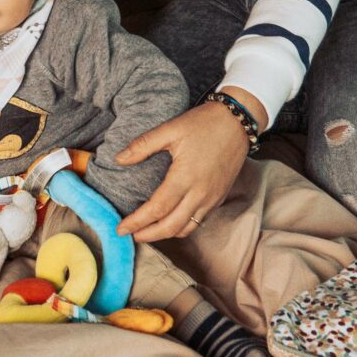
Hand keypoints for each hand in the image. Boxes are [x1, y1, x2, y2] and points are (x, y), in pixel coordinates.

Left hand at [114, 93, 257, 240]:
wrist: (237, 122)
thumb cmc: (204, 124)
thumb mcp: (171, 129)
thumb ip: (143, 145)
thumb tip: (118, 159)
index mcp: (185, 177)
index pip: (157, 209)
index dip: (137, 222)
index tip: (121, 228)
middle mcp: (200, 193)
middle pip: (171, 227)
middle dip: (149, 235)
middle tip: (130, 235)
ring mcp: (212, 198)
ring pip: (186, 228)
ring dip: (165, 234)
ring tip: (147, 231)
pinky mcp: (219, 198)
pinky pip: (198, 221)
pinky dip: (181, 227)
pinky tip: (170, 222)